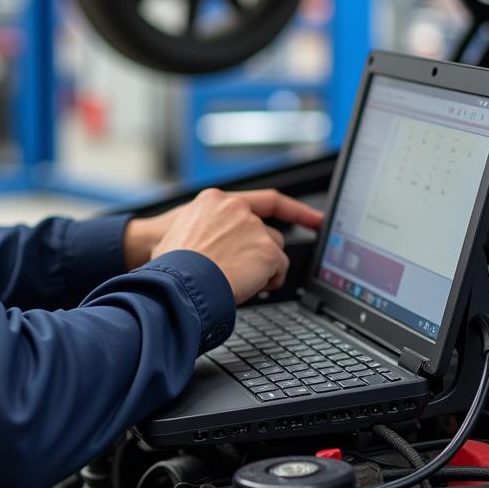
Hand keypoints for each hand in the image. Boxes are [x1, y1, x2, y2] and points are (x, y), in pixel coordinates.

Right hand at [124, 187, 323, 304]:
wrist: (175, 282)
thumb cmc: (170, 266)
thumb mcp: (180, 234)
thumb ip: (204, 230)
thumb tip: (208, 247)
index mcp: (214, 200)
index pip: (267, 201)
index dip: (295, 210)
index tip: (318, 219)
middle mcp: (237, 209)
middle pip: (268, 233)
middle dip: (262, 255)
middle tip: (245, 273)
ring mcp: (253, 228)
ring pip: (275, 251)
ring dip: (263, 269)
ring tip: (238, 281)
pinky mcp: (266, 249)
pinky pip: (280, 269)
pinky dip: (269, 281)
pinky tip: (248, 287)